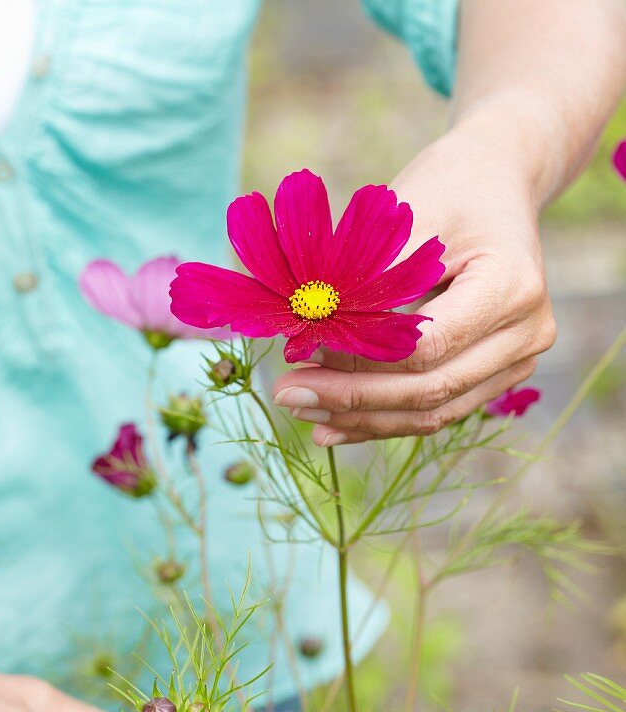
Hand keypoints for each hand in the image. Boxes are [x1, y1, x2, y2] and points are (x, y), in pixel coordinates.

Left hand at [272, 116, 556, 443]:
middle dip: (352, 399)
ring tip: (303, 411)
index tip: (303, 353)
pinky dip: (382, 418)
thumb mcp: (406, 213)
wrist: (498, 182)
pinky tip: (333, 425)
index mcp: (513, 287)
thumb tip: (308, 336)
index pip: (426, 346)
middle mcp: (527, 333)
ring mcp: (517, 361)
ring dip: (362, 419)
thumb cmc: (449, 187)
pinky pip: (436, 409)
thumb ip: (367, 279)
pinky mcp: (496, 376)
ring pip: (432, 412)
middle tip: (289, 394)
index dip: (359, 359)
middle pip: (429, 390)